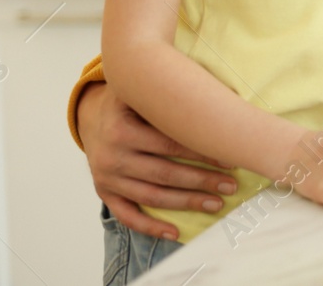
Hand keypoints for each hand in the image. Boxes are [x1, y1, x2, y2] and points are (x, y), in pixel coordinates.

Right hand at [79, 82, 237, 240]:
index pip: (170, 144)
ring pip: (152, 196)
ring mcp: (107, 178)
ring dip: (186, 203)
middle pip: (164, 173)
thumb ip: (167, 92)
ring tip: (216, 204)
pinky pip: (128, 215)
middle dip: (201, 181)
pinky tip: (175, 232)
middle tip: (231, 185)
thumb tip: (215, 97)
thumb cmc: (129, 102)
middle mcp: (112, 156)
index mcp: (122, 128)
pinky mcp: (105, 193)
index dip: (201, 152)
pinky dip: (151, 226)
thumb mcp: (139, 90)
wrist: (91, 117)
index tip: (229, 158)